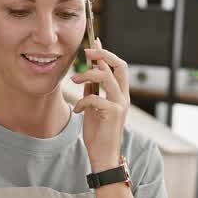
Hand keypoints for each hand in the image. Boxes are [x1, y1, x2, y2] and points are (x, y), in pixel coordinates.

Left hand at [71, 39, 130, 172]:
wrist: (104, 156)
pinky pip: (96, 98)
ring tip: (73, 81)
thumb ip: (93, 92)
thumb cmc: (99, 134)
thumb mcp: (94, 109)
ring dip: (87, 75)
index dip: (106, 52)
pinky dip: (83, 101)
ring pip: (106, 77)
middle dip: (102, 54)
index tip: (94, 41)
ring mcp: (120, 104)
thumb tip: (85, 77)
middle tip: (86, 52)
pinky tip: (77, 110)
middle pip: (119, 65)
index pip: (118, 66)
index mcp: (120, 94)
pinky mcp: (113, 113)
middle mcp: (124, 96)